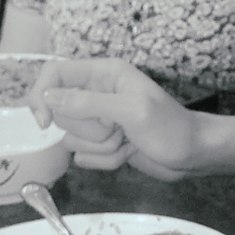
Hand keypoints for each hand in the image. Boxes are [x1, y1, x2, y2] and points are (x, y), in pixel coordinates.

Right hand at [27, 58, 201, 180]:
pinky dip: (105, 161)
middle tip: (119, 129)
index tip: (44, 122)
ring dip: (101, 148)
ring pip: (71, 139)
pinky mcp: (103, 142)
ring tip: (128, 141)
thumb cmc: (171, 128)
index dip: (41, 95)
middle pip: (61, 113)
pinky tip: (128, 153)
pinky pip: (84, 157)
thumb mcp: (132, 111)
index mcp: (105, 73)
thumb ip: (89, 103)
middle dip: (89, 130)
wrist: (193, 154)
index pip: (55, 73)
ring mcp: (100, 119)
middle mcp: (98, 93)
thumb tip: (49, 96)